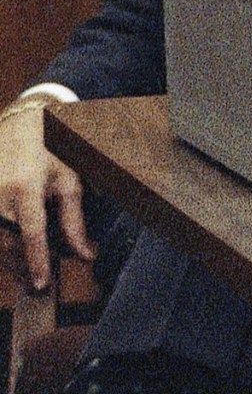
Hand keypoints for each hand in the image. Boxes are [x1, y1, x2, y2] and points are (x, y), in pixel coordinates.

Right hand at [1, 97, 88, 292]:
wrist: (21, 123)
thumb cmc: (52, 149)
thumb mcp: (70, 180)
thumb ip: (74, 219)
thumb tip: (84, 254)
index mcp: (25, 187)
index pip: (31, 233)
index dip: (37, 261)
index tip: (42, 283)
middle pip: (6, 242)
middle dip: (21, 268)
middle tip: (37, 288)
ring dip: (9, 261)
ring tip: (26, 278)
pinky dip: (1, 245)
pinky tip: (12, 257)